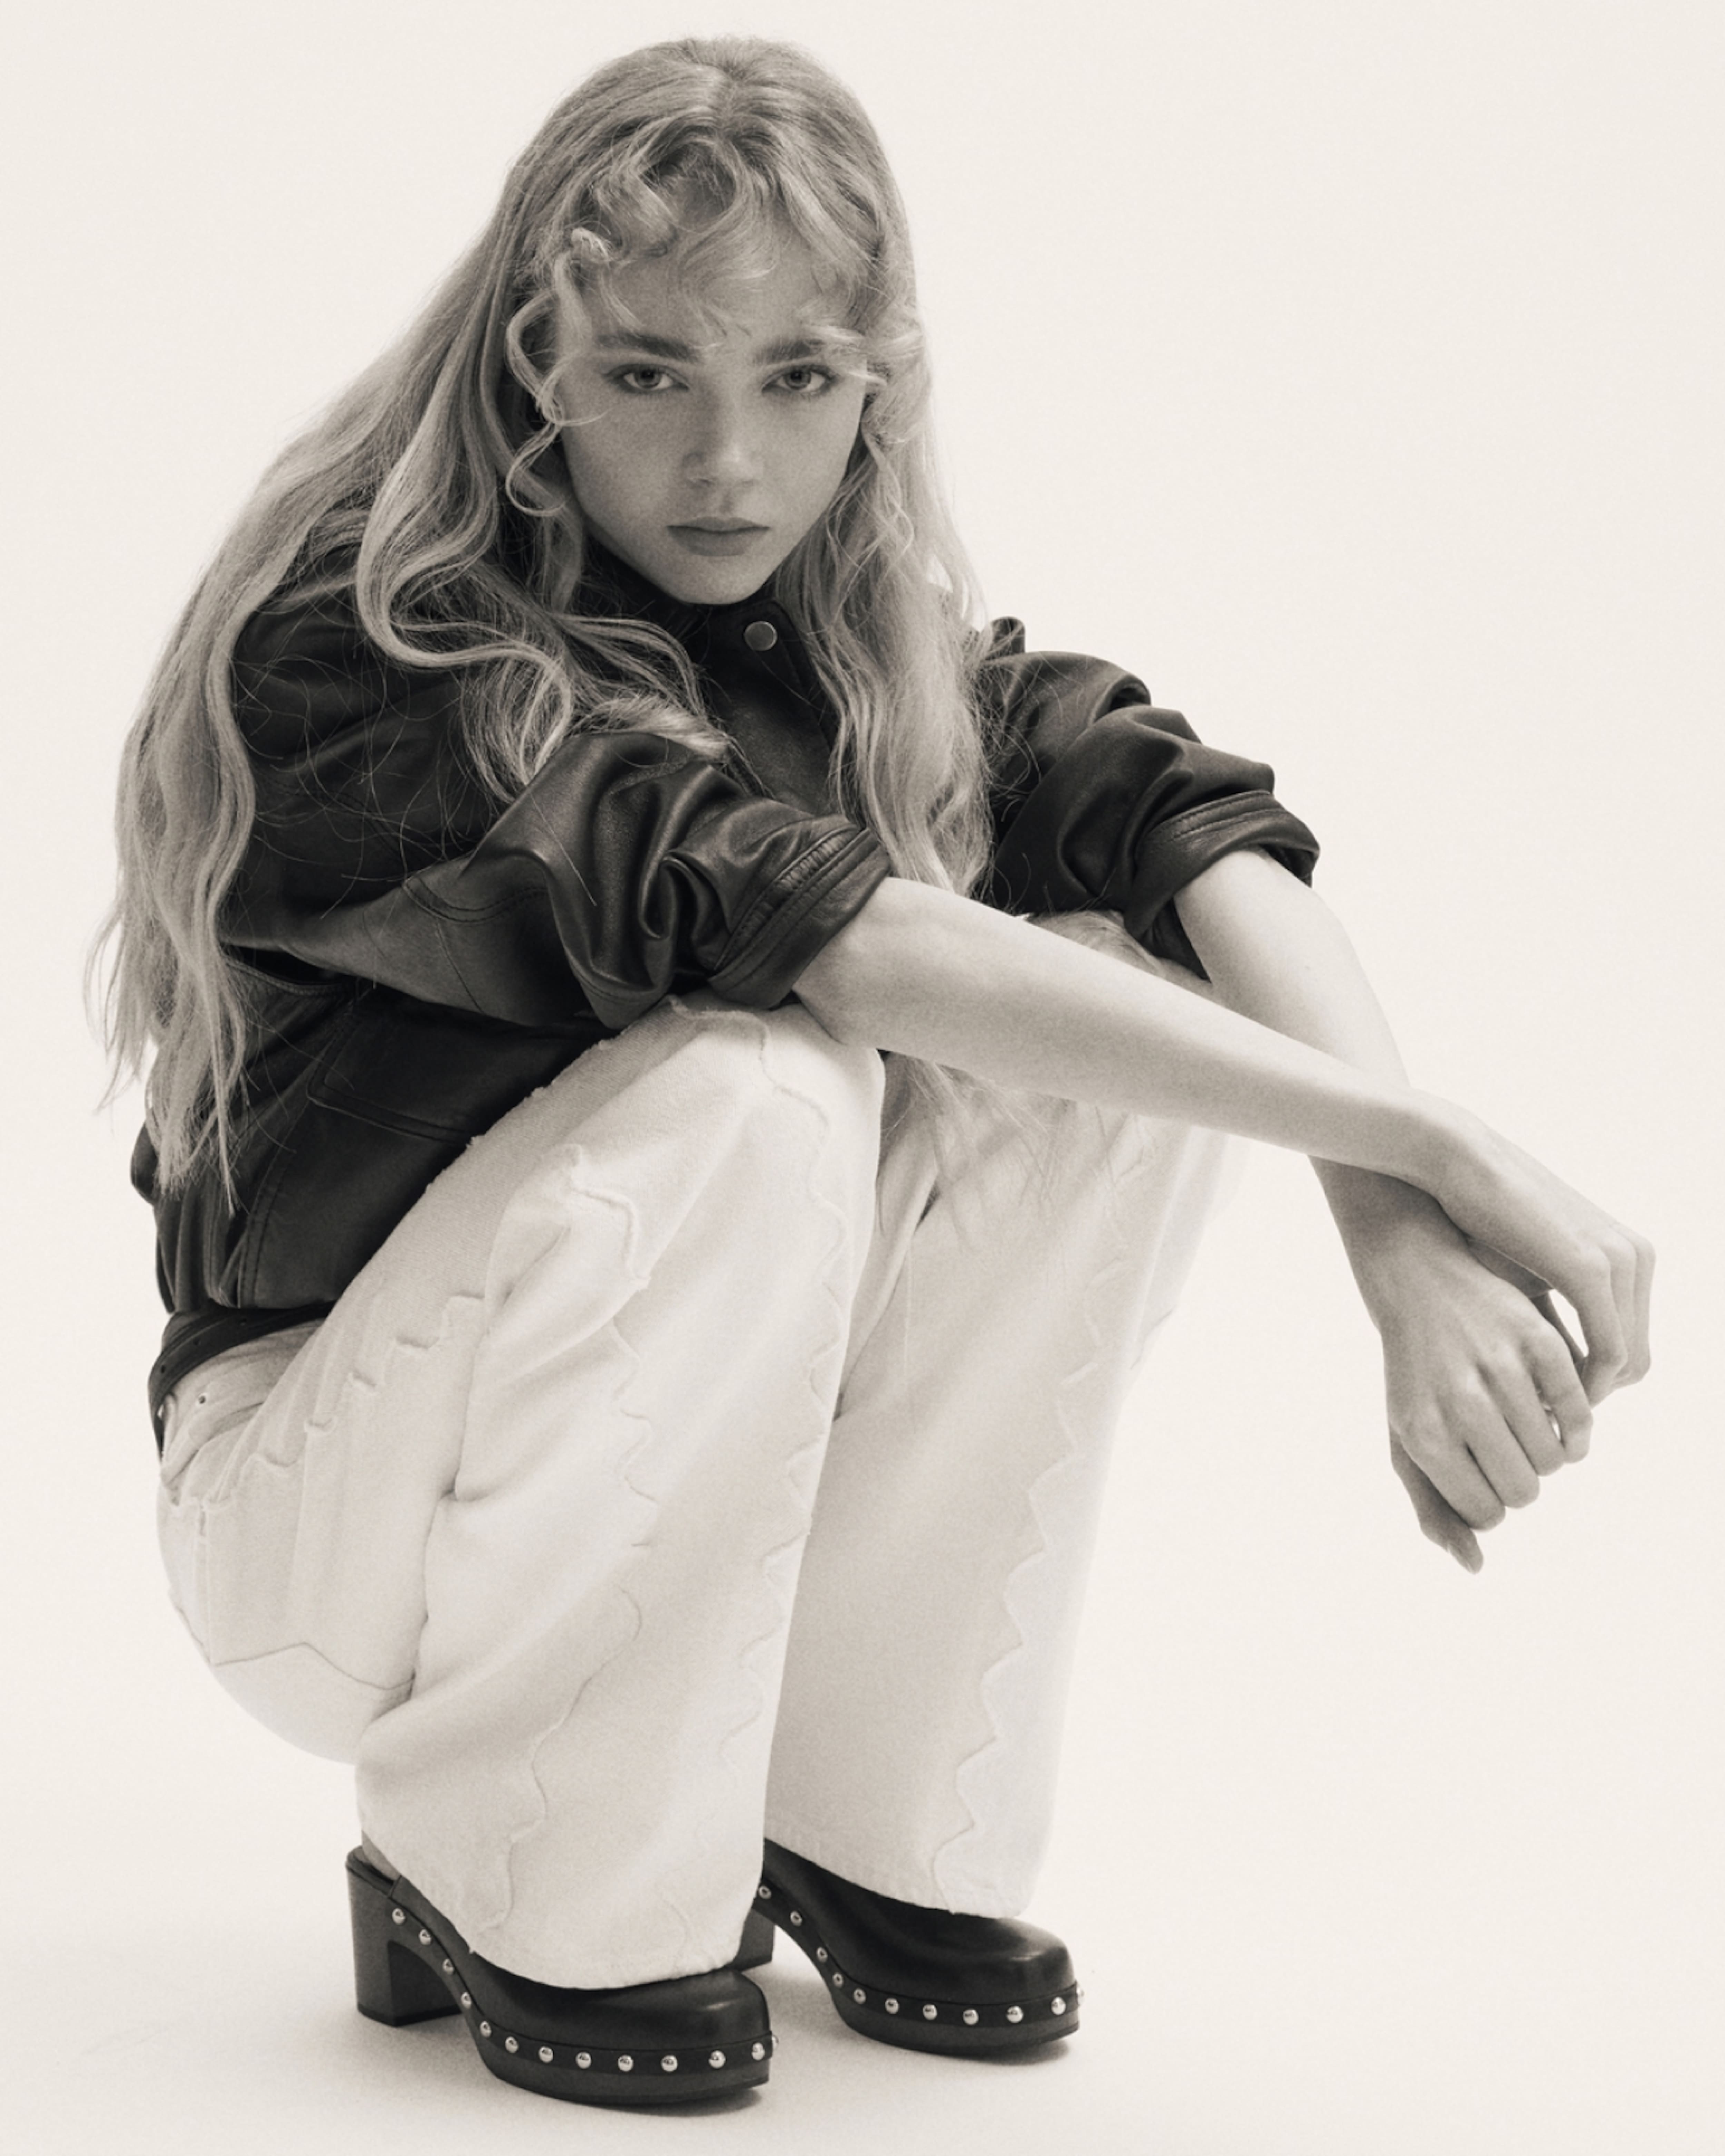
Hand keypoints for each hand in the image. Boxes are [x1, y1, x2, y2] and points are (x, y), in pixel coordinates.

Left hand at [1323, 1175, 1608, 1570]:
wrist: (1422, 1285)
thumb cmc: (1416, 1376)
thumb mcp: (1406, 1440)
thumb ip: (1432, 1508)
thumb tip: (1474, 1565)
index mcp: (1423, 1433)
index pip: (1486, 1512)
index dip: (1490, 1502)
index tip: (1481, 1474)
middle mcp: (1461, 1401)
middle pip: (1525, 1491)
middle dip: (1521, 1481)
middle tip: (1507, 1452)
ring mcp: (1501, 1368)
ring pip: (1556, 1458)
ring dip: (1548, 1454)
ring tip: (1524, 1430)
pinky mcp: (1538, 1340)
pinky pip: (1580, 1412)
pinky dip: (1575, 1422)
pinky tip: (1551, 1410)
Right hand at [1418, 1103, 1653, 1405]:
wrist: (1456, 1165)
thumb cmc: (1477, 1225)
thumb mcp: (1524, 1280)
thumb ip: (1547, 1324)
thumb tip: (1552, 1382)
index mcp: (1625, 1257)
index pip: (1631, 1346)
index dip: (1595, 1382)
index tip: (1548, 1398)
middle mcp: (1634, 1257)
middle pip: (1637, 1359)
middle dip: (1593, 1392)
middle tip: (1543, 1409)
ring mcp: (1619, 1261)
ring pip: (1628, 1361)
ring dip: (1586, 1392)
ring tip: (1539, 1405)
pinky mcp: (1591, 1268)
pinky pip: (1610, 1350)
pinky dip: (1585, 1381)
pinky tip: (1545, 1391)